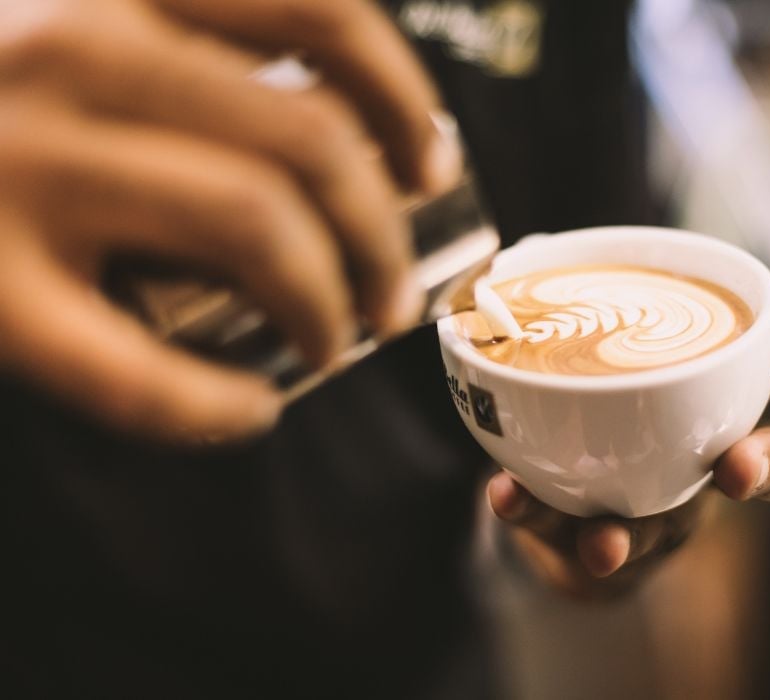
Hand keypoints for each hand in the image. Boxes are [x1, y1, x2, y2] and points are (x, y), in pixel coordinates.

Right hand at [0, 0, 461, 440]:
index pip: (319, 8)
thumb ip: (175, 41)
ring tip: (340, 339)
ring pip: (254, 228)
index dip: (401, 96)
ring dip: (329, 302)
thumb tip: (330, 125)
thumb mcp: (72, 21)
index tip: (430, 163)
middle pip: (309, 141)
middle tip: (394, 290)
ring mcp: (13, 164)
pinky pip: (133, 371)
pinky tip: (249, 415)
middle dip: (383, 233)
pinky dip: (213, 406)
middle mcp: (66, 45)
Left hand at [487, 316, 769, 598]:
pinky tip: (507, 496)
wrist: (560, 499)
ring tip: (603, 541)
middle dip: (766, 465)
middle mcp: (705, 461)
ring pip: (664, 531)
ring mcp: (658, 515)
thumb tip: (531, 245)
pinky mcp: (596, 545)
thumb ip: (575, 304)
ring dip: (631, 535)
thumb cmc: (599, 403)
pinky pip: (565, 537)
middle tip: (738, 467)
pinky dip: (534, 514)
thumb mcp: (596, 348)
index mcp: (718, 400)